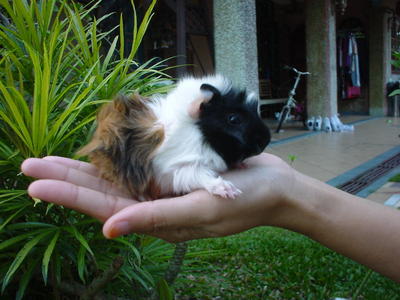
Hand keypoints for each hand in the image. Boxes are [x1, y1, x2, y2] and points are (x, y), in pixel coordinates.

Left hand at [21, 154, 294, 242]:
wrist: (275, 186)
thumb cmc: (246, 200)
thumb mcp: (202, 210)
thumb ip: (155, 219)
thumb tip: (107, 229)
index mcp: (158, 219)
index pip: (104, 206)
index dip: (69, 195)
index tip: (34, 184)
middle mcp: (155, 203)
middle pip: (103, 189)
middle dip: (66, 178)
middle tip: (29, 165)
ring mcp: (164, 186)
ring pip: (116, 175)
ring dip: (84, 166)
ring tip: (51, 159)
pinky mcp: (175, 171)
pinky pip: (139, 162)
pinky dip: (116, 155)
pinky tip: (97, 150)